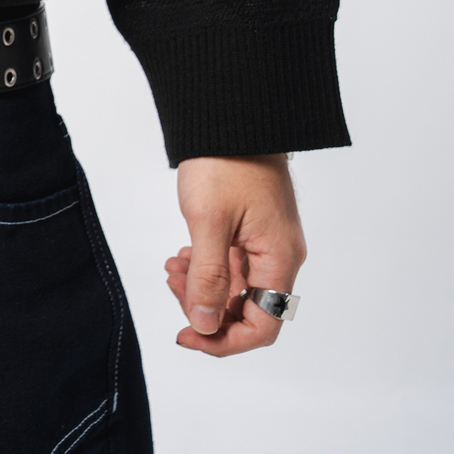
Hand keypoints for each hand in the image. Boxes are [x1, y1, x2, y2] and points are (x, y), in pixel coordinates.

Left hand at [167, 154, 305, 357]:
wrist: (231, 113)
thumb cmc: (226, 159)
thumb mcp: (209, 222)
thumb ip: (208, 278)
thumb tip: (205, 325)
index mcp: (280, 258)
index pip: (262, 326)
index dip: (223, 340)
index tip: (186, 334)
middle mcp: (281, 255)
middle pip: (250, 310)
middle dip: (208, 309)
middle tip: (172, 285)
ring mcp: (268, 240)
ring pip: (239, 287)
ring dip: (204, 286)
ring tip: (173, 268)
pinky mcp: (254, 227)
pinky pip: (235, 263)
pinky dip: (208, 266)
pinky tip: (184, 256)